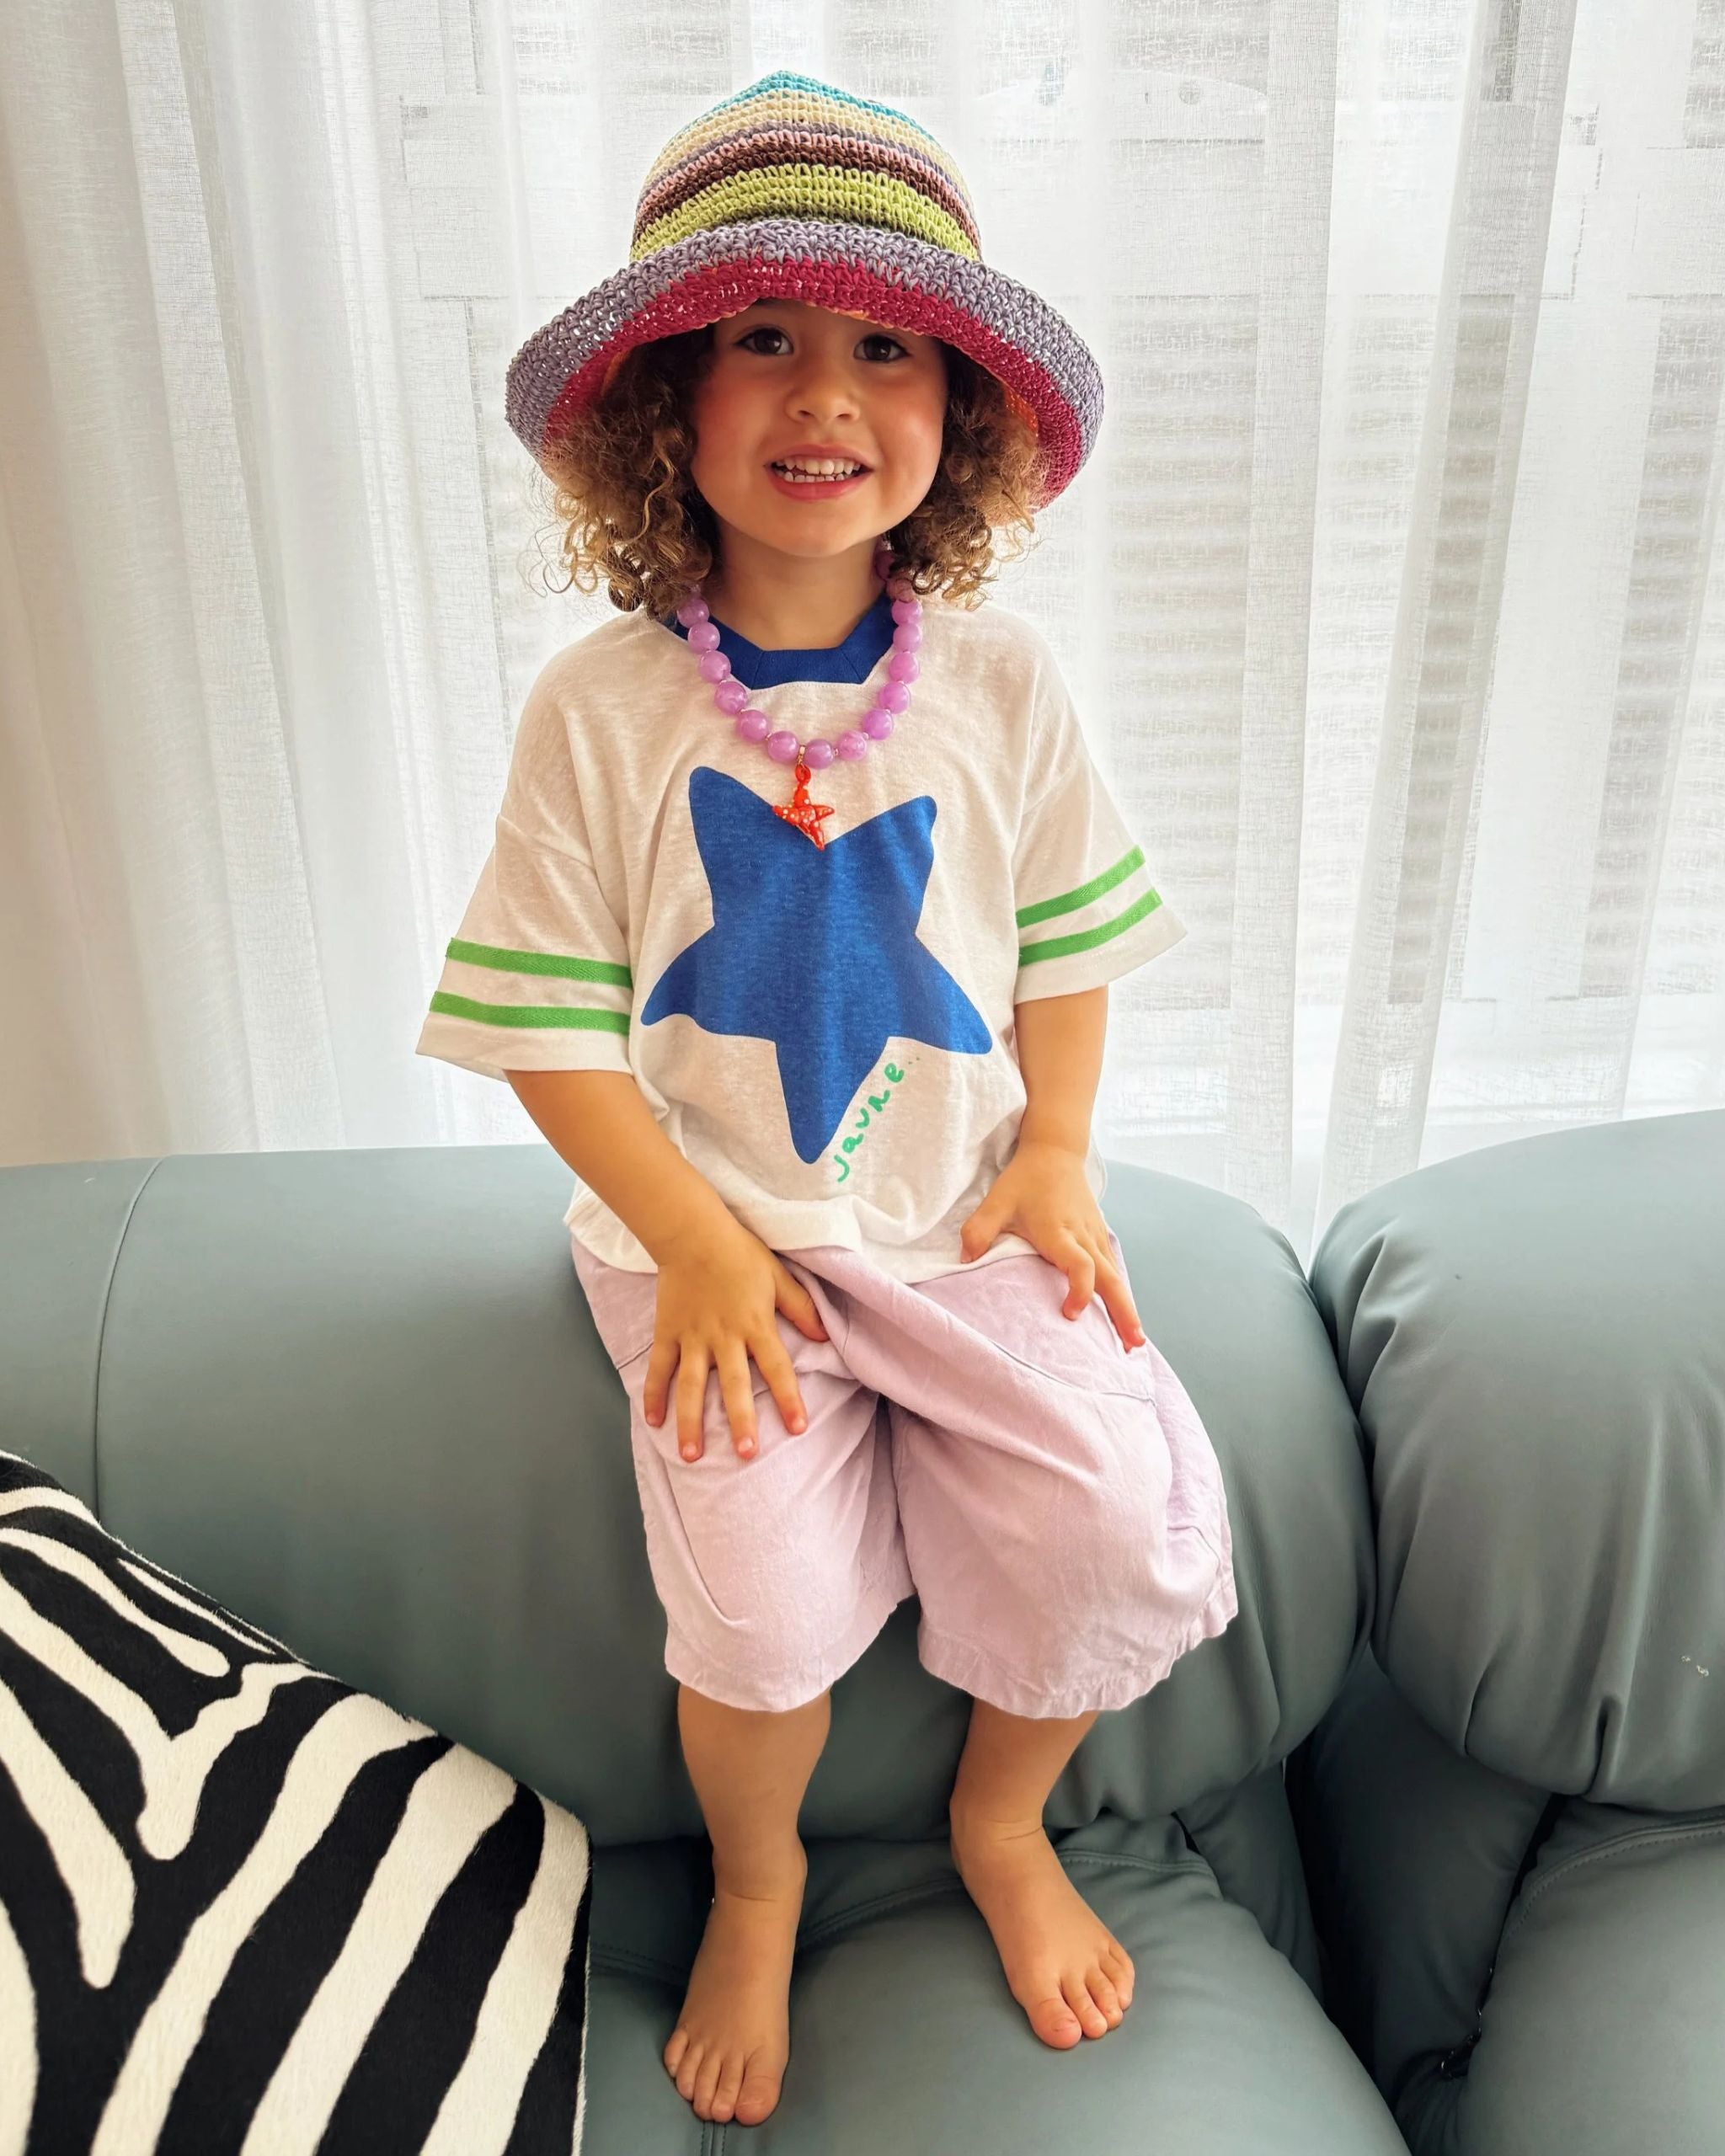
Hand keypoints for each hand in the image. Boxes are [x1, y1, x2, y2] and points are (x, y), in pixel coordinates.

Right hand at [644, 1214, 828, 1463]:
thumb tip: (825, 1337)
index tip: (798, 1428)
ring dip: (691, 1421)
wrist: (692, 1232)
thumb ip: (801, 1308)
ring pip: (691, 1386)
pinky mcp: (667, 1333)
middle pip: (734, 1385)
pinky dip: (653, 1395)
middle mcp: (724, 1337)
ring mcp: (692, 1337)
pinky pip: (658, 1369)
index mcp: (755, 1325)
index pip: (777, 1367)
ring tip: (693, 1456)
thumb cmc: (740, 1254)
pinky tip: (653, 1423)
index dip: (789, 1398)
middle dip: (740, 1420)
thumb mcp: (778, 1277)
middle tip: (747, 1453)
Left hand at [957, 1139, 1146, 1347]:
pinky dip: (1120, 1292)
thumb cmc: (1025, 1180)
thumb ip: (978, 1231)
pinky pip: (1113, 1269)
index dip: (1079, 1290)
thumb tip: (965, 1261)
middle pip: (1109, 1278)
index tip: (1071, 1314)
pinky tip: (1124, 1315)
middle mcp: (1083, 1236)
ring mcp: (1095, 1236)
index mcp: (1059, 1231)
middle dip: (1122, 1312)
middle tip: (1133, 1345)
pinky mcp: (1098, 1236)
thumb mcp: (996, 1201)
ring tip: (1134, 1342)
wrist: (1054, 1152)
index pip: (1079, 1265)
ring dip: (1127, 1308)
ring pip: (1116, 1276)